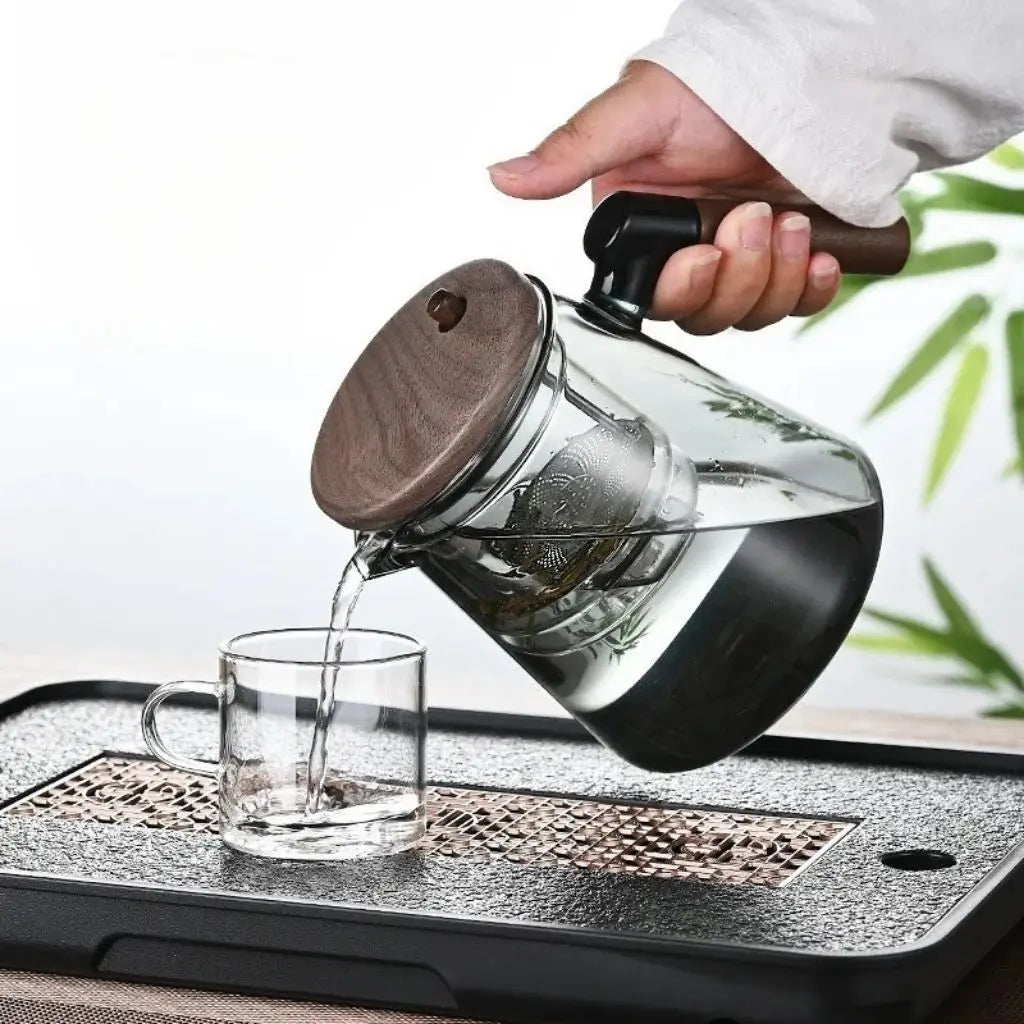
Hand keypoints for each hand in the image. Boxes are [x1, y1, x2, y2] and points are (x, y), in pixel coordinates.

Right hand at [488, 61, 840, 333]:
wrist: (793, 68)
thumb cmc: (709, 84)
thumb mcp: (635, 113)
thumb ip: (572, 152)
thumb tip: (502, 177)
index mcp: (642, 233)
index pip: (654, 297)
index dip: (682, 290)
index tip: (703, 257)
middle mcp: (685, 254)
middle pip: (704, 314)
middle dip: (737, 277)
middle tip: (754, 221)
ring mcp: (738, 260)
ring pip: (750, 313)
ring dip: (777, 277)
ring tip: (791, 221)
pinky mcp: (785, 261)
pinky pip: (797, 302)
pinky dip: (811, 287)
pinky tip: (820, 253)